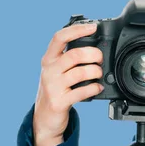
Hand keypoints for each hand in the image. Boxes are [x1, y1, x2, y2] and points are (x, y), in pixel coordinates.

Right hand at [33, 23, 103, 145]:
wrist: (44, 118)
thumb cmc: (55, 90)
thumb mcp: (56, 71)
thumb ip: (67, 58)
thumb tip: (93, 45)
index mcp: (48, 59)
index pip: (60, 37)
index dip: (77, 30)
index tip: (92, 27)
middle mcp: (49, 71)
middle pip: (74, 54)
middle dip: (93, 54)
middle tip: (100, 58)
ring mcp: (53, 86)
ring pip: (80, 72)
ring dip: (95, 72)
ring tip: (99, 74)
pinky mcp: (59, 101)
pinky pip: (82, 91)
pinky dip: (94, 88)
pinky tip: (97, 87)